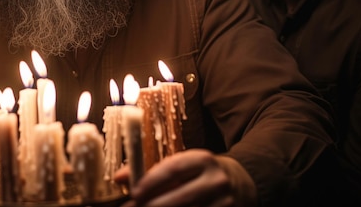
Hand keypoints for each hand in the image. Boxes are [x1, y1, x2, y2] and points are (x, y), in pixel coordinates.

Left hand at [114, 149, 256, 206]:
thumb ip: (150, 172)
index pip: (172, 169)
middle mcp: (216, 180)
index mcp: (203, 159)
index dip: (150, 183)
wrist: (241, 184)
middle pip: (179, 198)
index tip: (133, 194)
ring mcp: (225, 203)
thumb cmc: (201, 174)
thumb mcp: (182, 166)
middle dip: (152, 206)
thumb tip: (118, 178)